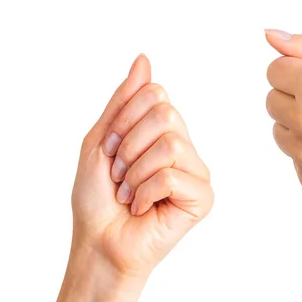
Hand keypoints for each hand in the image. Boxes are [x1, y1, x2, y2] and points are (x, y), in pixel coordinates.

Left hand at [71, 54, 212, 277]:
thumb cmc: (97, 198)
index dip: (124, 120)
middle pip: (166, 114)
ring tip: (131, 194)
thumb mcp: (101, 140)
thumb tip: (143, 59)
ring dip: (136, 172)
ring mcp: (197, 173)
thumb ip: (123, 101)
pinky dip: (146, 193)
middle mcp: (185, 148)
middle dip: (129, 146)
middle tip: (120, 174)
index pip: (156, 95)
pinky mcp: (203, 198)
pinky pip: (173, 176)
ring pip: (171, 144)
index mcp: (164, 132)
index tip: (111, 151)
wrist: (99, 242)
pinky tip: (144, 209)